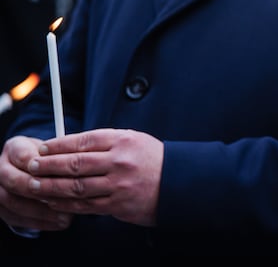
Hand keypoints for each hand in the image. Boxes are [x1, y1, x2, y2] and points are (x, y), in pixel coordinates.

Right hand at [0, 136, 71, 232]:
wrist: (31, 168)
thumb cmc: (48, 157)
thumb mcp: (53, 149)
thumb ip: (60, 155)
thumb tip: (76, 168)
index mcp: (15, 148)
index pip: (24, 157)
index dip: (42, 166)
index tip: (60, 173)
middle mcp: (2, 168)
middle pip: (16, 182)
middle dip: (41, 191)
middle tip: (63, 196)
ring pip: (14, 202)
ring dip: (41, 211)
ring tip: (65, 215)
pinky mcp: (3, 208)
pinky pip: (17, 218)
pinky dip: (38, 222)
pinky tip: (58, 222)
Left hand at [23, 128, 162, 225]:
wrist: (178, 184)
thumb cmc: (154, 160)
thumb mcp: (134, 140)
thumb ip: (106, 142)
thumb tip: (72, 146)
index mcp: (123, 141)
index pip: (83, 140)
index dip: (59, 145)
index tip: (43, 148)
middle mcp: (120, 161)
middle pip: (75, 163)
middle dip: (48, 166)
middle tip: (32, 166)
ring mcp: (118, 184)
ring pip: (75, 186)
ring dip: (51, 187)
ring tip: (35, 185)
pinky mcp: (118, 204)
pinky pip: (85, 205)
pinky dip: (66, 204)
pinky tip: (54, 201)